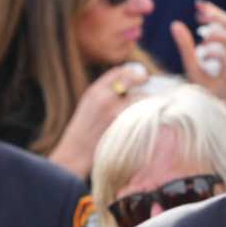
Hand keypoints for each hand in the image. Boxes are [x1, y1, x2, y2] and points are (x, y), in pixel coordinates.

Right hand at [48, 62, 150, 176]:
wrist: (75, 154)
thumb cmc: (83, 132)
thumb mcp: (88, 105)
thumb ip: (105, 93)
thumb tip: (129, 85)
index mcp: (94, 91)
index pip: (119, 71)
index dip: (132, 72)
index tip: (140, 77)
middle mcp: (105, 97)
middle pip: (132, 79)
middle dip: (143, 82)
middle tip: (150, 86)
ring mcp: (114, 111)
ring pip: (141, 97)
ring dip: (147, 101)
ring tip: (149, 107)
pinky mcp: (123, 126)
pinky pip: (142, 114)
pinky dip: (147, 115)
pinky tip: (146, 120)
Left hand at [171, 0, 225, 104]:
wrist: (213, 111)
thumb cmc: (206, 89)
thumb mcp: (193, 64)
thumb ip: (186, 45)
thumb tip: (175, 24)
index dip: (215, 12)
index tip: (200, 6)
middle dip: (217, 18)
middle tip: (201, 16)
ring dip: (217, 34)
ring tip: (202, 35)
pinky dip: (214, 52)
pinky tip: (202, 53)